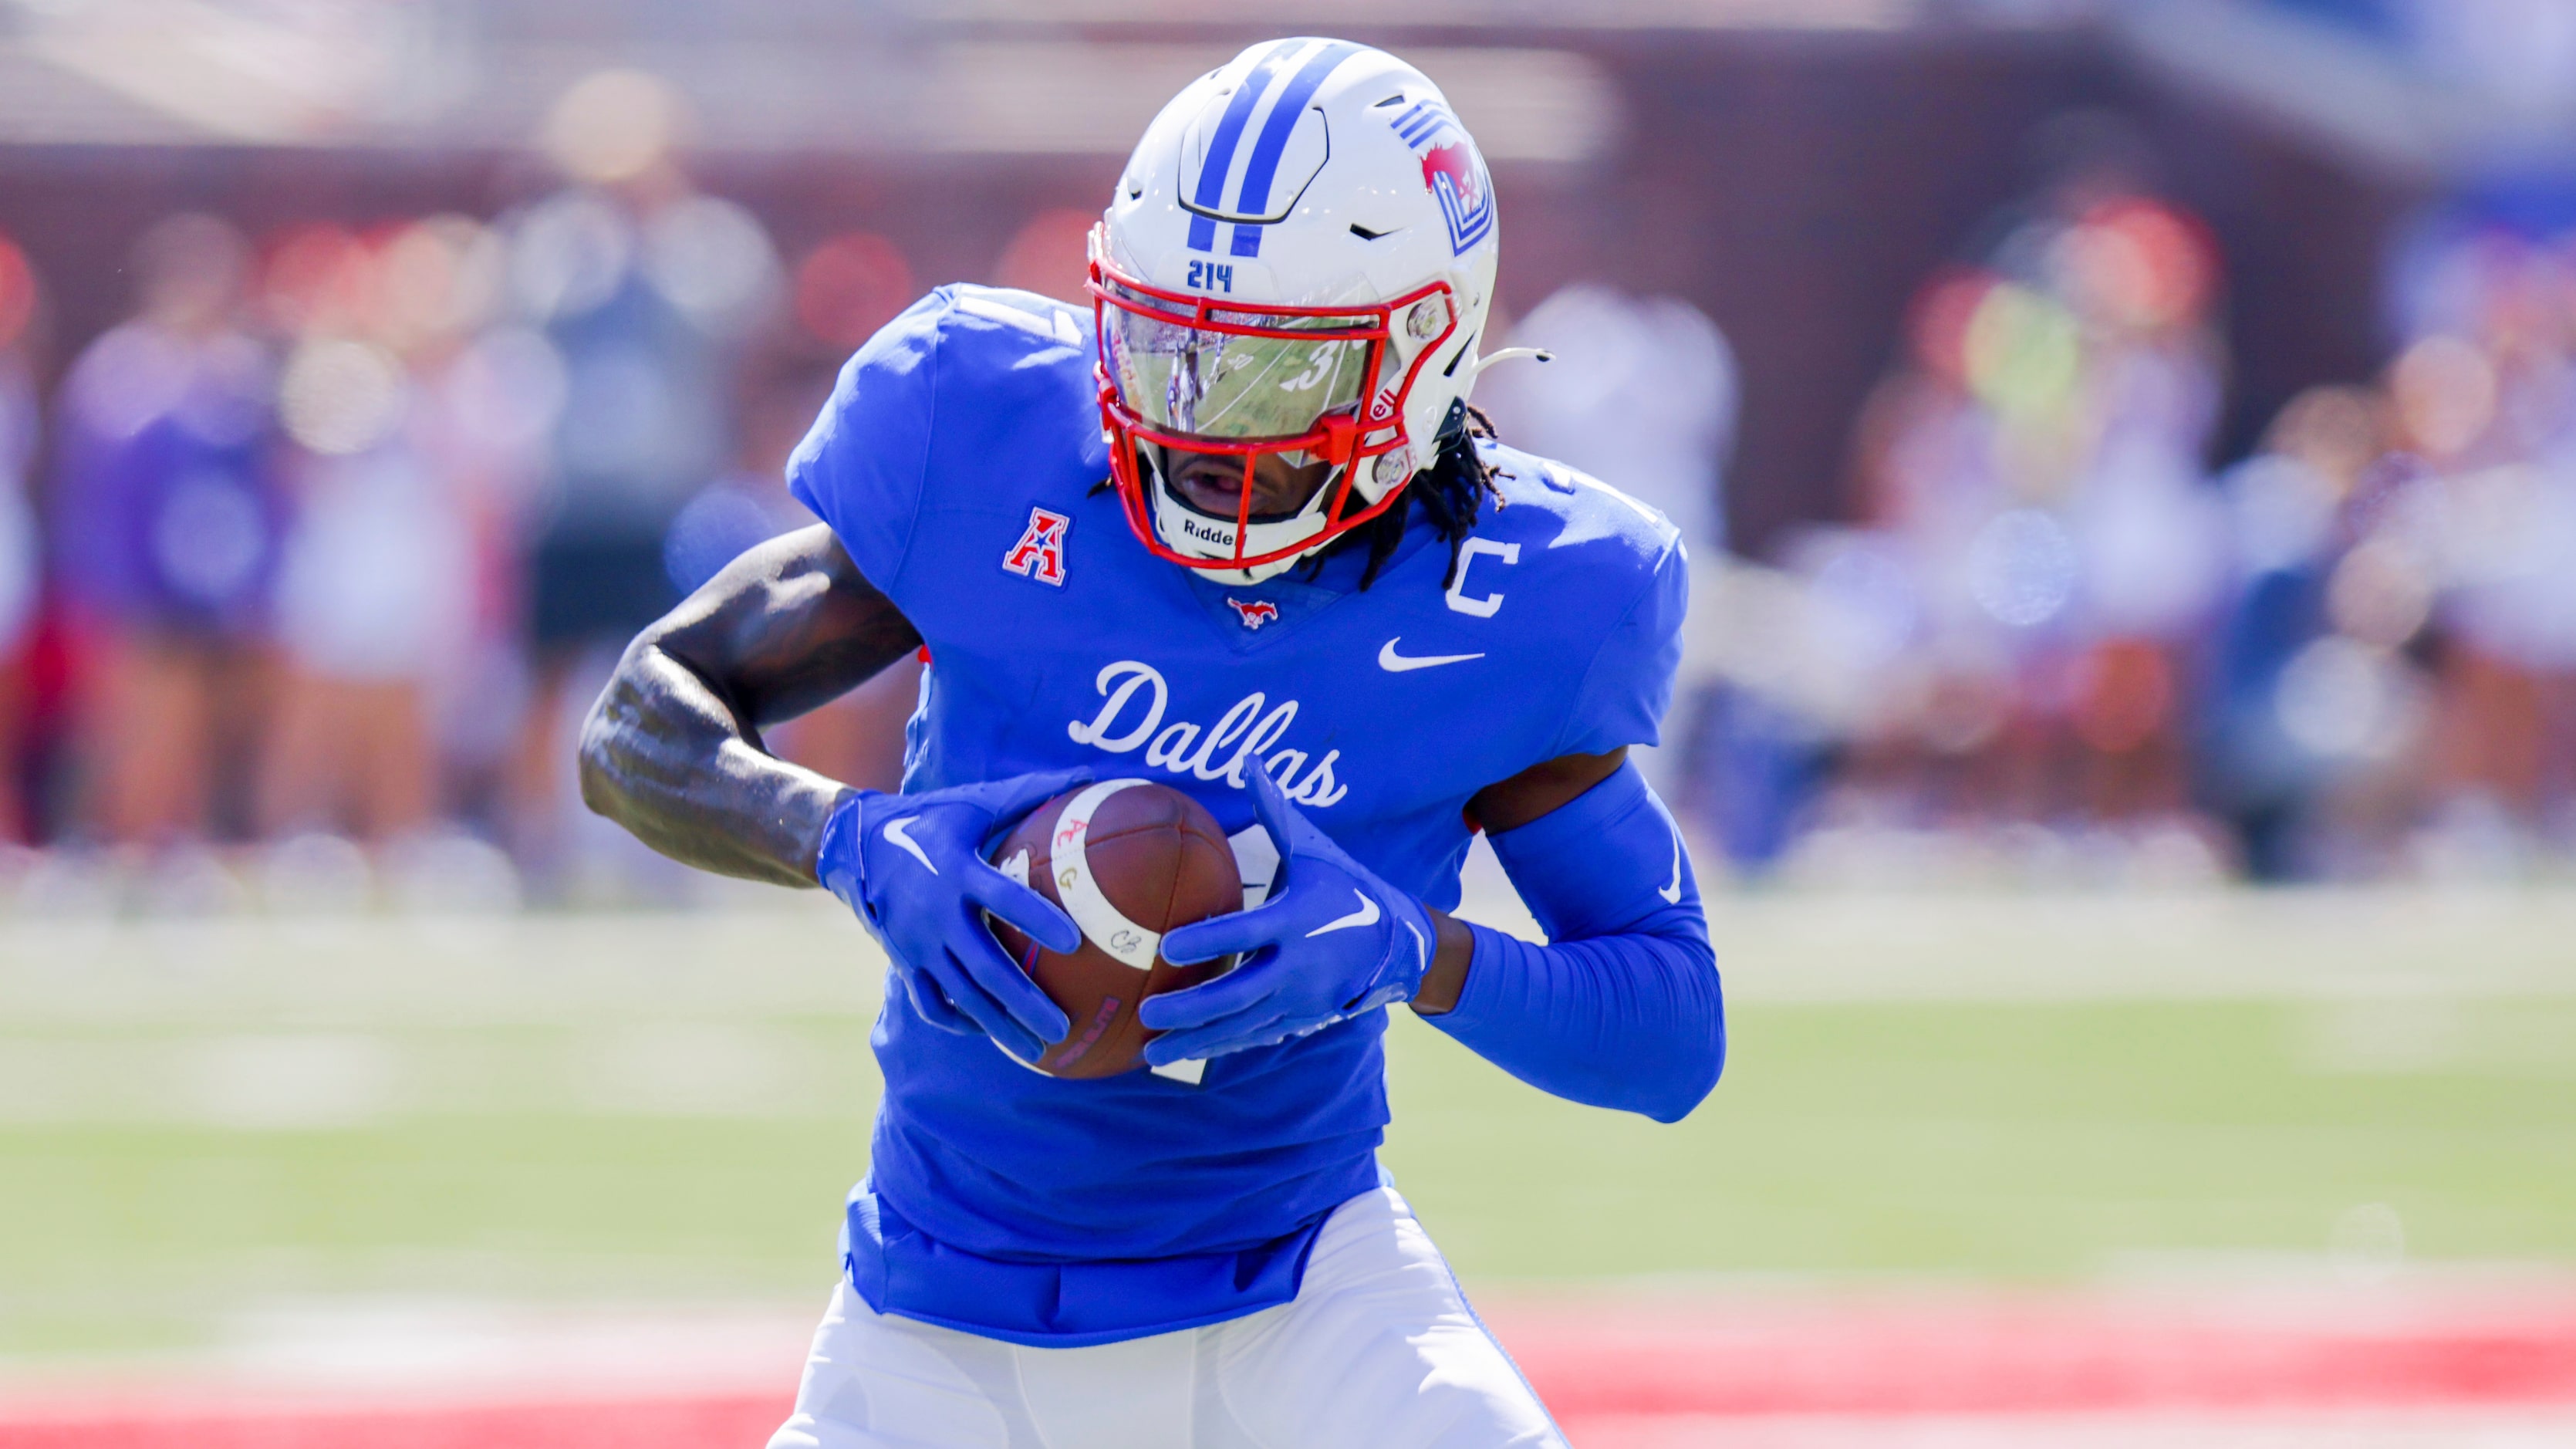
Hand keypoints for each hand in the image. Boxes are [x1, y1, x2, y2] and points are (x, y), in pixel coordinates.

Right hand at [814, 769, 1089, 1060]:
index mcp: (958, 871)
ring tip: (1038, 1050)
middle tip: (1063, 1027)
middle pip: (986, 967)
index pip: (1004, 898)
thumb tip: (1092, 775)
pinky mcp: (903, 961)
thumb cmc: (931, 819)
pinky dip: (960, 1021)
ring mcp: (918, 944)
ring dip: (1000, 1025)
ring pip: (963, 995)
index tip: (1075, 942)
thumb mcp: (976, 801)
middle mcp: (937, 914)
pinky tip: (989, 1032)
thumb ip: (1034, 792)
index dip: (1038, 920)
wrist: (855, 845)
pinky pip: (932, 1002)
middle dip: (1025, 1002)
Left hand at [1140, 763, 1431, 1063]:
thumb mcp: (1313, 849)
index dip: (1208, 942)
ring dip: (1196, 1040)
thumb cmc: (1344, 884)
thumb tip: (1249, 762)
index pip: (1246, 933)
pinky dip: (1218, 1046)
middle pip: (1238, 993)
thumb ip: (1275, 812)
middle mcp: (1298, 964)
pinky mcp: (1301, 1018)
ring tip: (1151, 1050)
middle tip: (1147, 1009)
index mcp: (1296, 919)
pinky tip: (1182, 1053)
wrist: (1398, 940)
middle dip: (1190, 1007)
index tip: (1166, 947)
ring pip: (1242, 1025)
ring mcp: (1301, 998)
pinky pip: (1254, 1035)